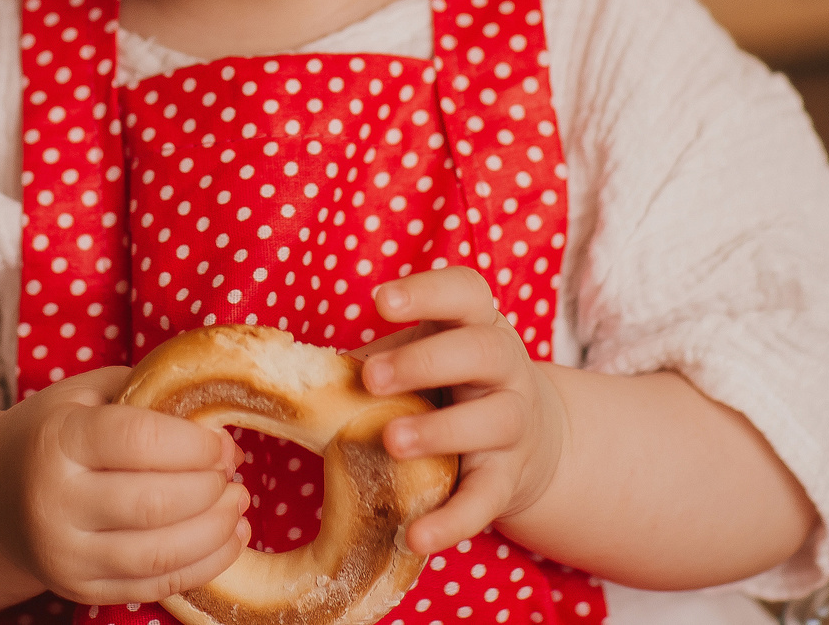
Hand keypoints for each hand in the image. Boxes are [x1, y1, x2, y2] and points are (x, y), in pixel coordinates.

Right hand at [0, 365, 254, 603]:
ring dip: (216, 531)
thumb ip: (144, 392)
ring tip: (238, 504)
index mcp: (57, 441)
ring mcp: (66, 555)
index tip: (222, 442)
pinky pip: (155, 587)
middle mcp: (56, 503)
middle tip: (233, 472)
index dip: (195, 444)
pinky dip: (204, 566)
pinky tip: (227, 540)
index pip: (139, 441)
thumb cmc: (51, 433)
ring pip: (160, 554)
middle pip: (155, 504)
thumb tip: (215, 412)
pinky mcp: (80, 589)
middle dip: (211, 489)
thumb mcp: (84, 394)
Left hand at [358, 267, 569, 554]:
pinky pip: (486, 500)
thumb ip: (376, 363)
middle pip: (483, 351)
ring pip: (495, 420)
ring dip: (441, 430)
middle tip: (372, 379)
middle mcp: (505, 368)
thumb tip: (298, 378)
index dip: (426, 293)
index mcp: (476, 324)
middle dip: (426, 361)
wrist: (529, 438)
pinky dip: (453, 520)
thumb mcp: (422, 358)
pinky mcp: (510, 479)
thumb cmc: (450, 385)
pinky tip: (415, 536)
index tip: (381, 301)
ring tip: (391, 442)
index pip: (464, 292)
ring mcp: (515, 424)